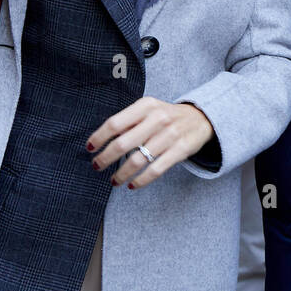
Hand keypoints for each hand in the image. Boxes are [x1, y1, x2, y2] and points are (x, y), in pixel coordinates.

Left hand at [86, 97, 214, 189]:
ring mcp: (170, 135)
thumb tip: (102, 140)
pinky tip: (132, 185)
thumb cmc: (166, 115)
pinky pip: (155, 170)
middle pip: (123, 143)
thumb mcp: (148, 109)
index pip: (115, 123)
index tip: (90, 148)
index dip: (99, 138)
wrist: (200, 118)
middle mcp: (157, 118)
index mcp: (146, 106)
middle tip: (96, 166)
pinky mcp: (180, 150)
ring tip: (114, 180)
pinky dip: (141, 180)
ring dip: (122, 173)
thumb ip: (128, 121)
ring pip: (138, 160)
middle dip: (105, 158)